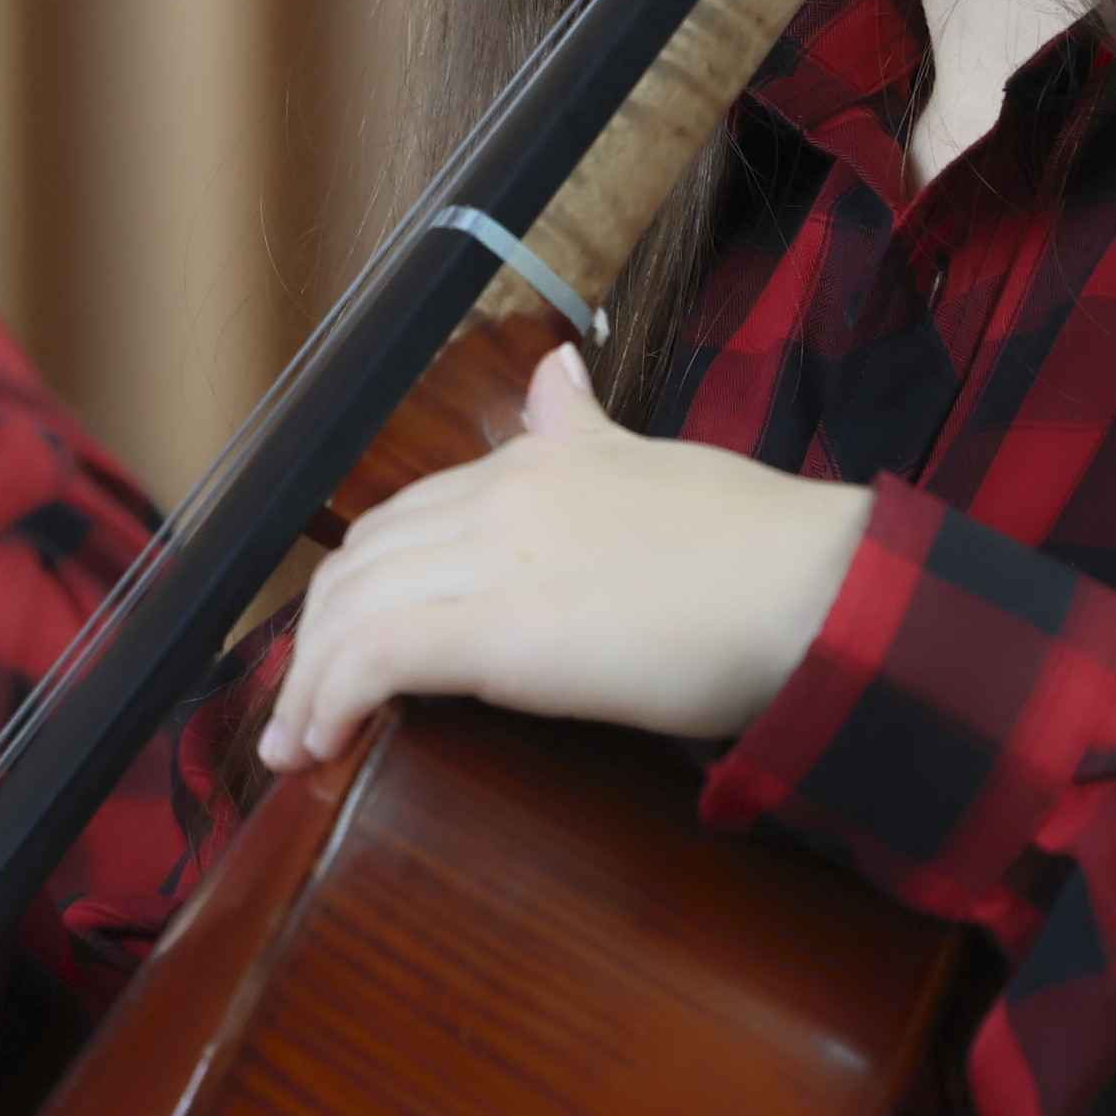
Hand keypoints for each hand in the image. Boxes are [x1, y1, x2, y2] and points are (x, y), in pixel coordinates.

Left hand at [255, 344, 870, 773]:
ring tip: (294, 745)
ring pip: (350, 607)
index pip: (403, 517)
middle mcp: (501, 498)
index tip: (339, 645)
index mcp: (536, 463)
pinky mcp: (507, 632)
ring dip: (306, 681)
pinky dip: (328, 699)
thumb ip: (587, 429)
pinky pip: (377, 656)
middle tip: (301, 706)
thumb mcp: (656, 462)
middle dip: (314, 635)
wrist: (821, 589)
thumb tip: (556, 370)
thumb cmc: (761, 547)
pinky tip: (321, 744)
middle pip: (360, 560)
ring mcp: (500, 559)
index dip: (358, 584)